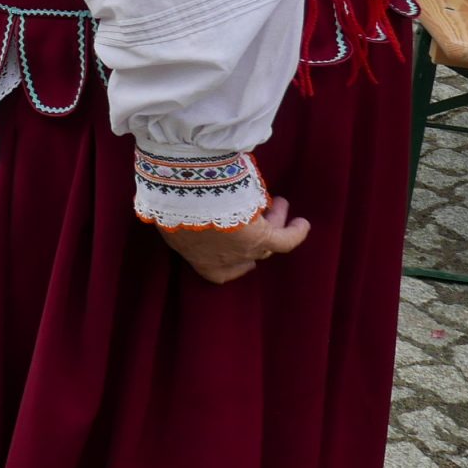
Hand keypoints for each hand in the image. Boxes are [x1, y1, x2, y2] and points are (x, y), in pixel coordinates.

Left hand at [160, 196, 309, 284]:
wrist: (182, 194)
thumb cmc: (169, 199)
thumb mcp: (166, 211)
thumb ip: (174, 215)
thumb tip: (168, 205)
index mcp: (194, 255)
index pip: (218, 272)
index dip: (233, 266)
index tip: (243, 258)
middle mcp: (220, 258)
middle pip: (245, 254)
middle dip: (252, 236)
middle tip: (259, 218)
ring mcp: (241, 250)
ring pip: (265, 243)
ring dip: (273, 223)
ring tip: (279, 204)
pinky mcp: (259, 237)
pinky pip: (284, 240)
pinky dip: (295, 232)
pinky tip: (301, 224)